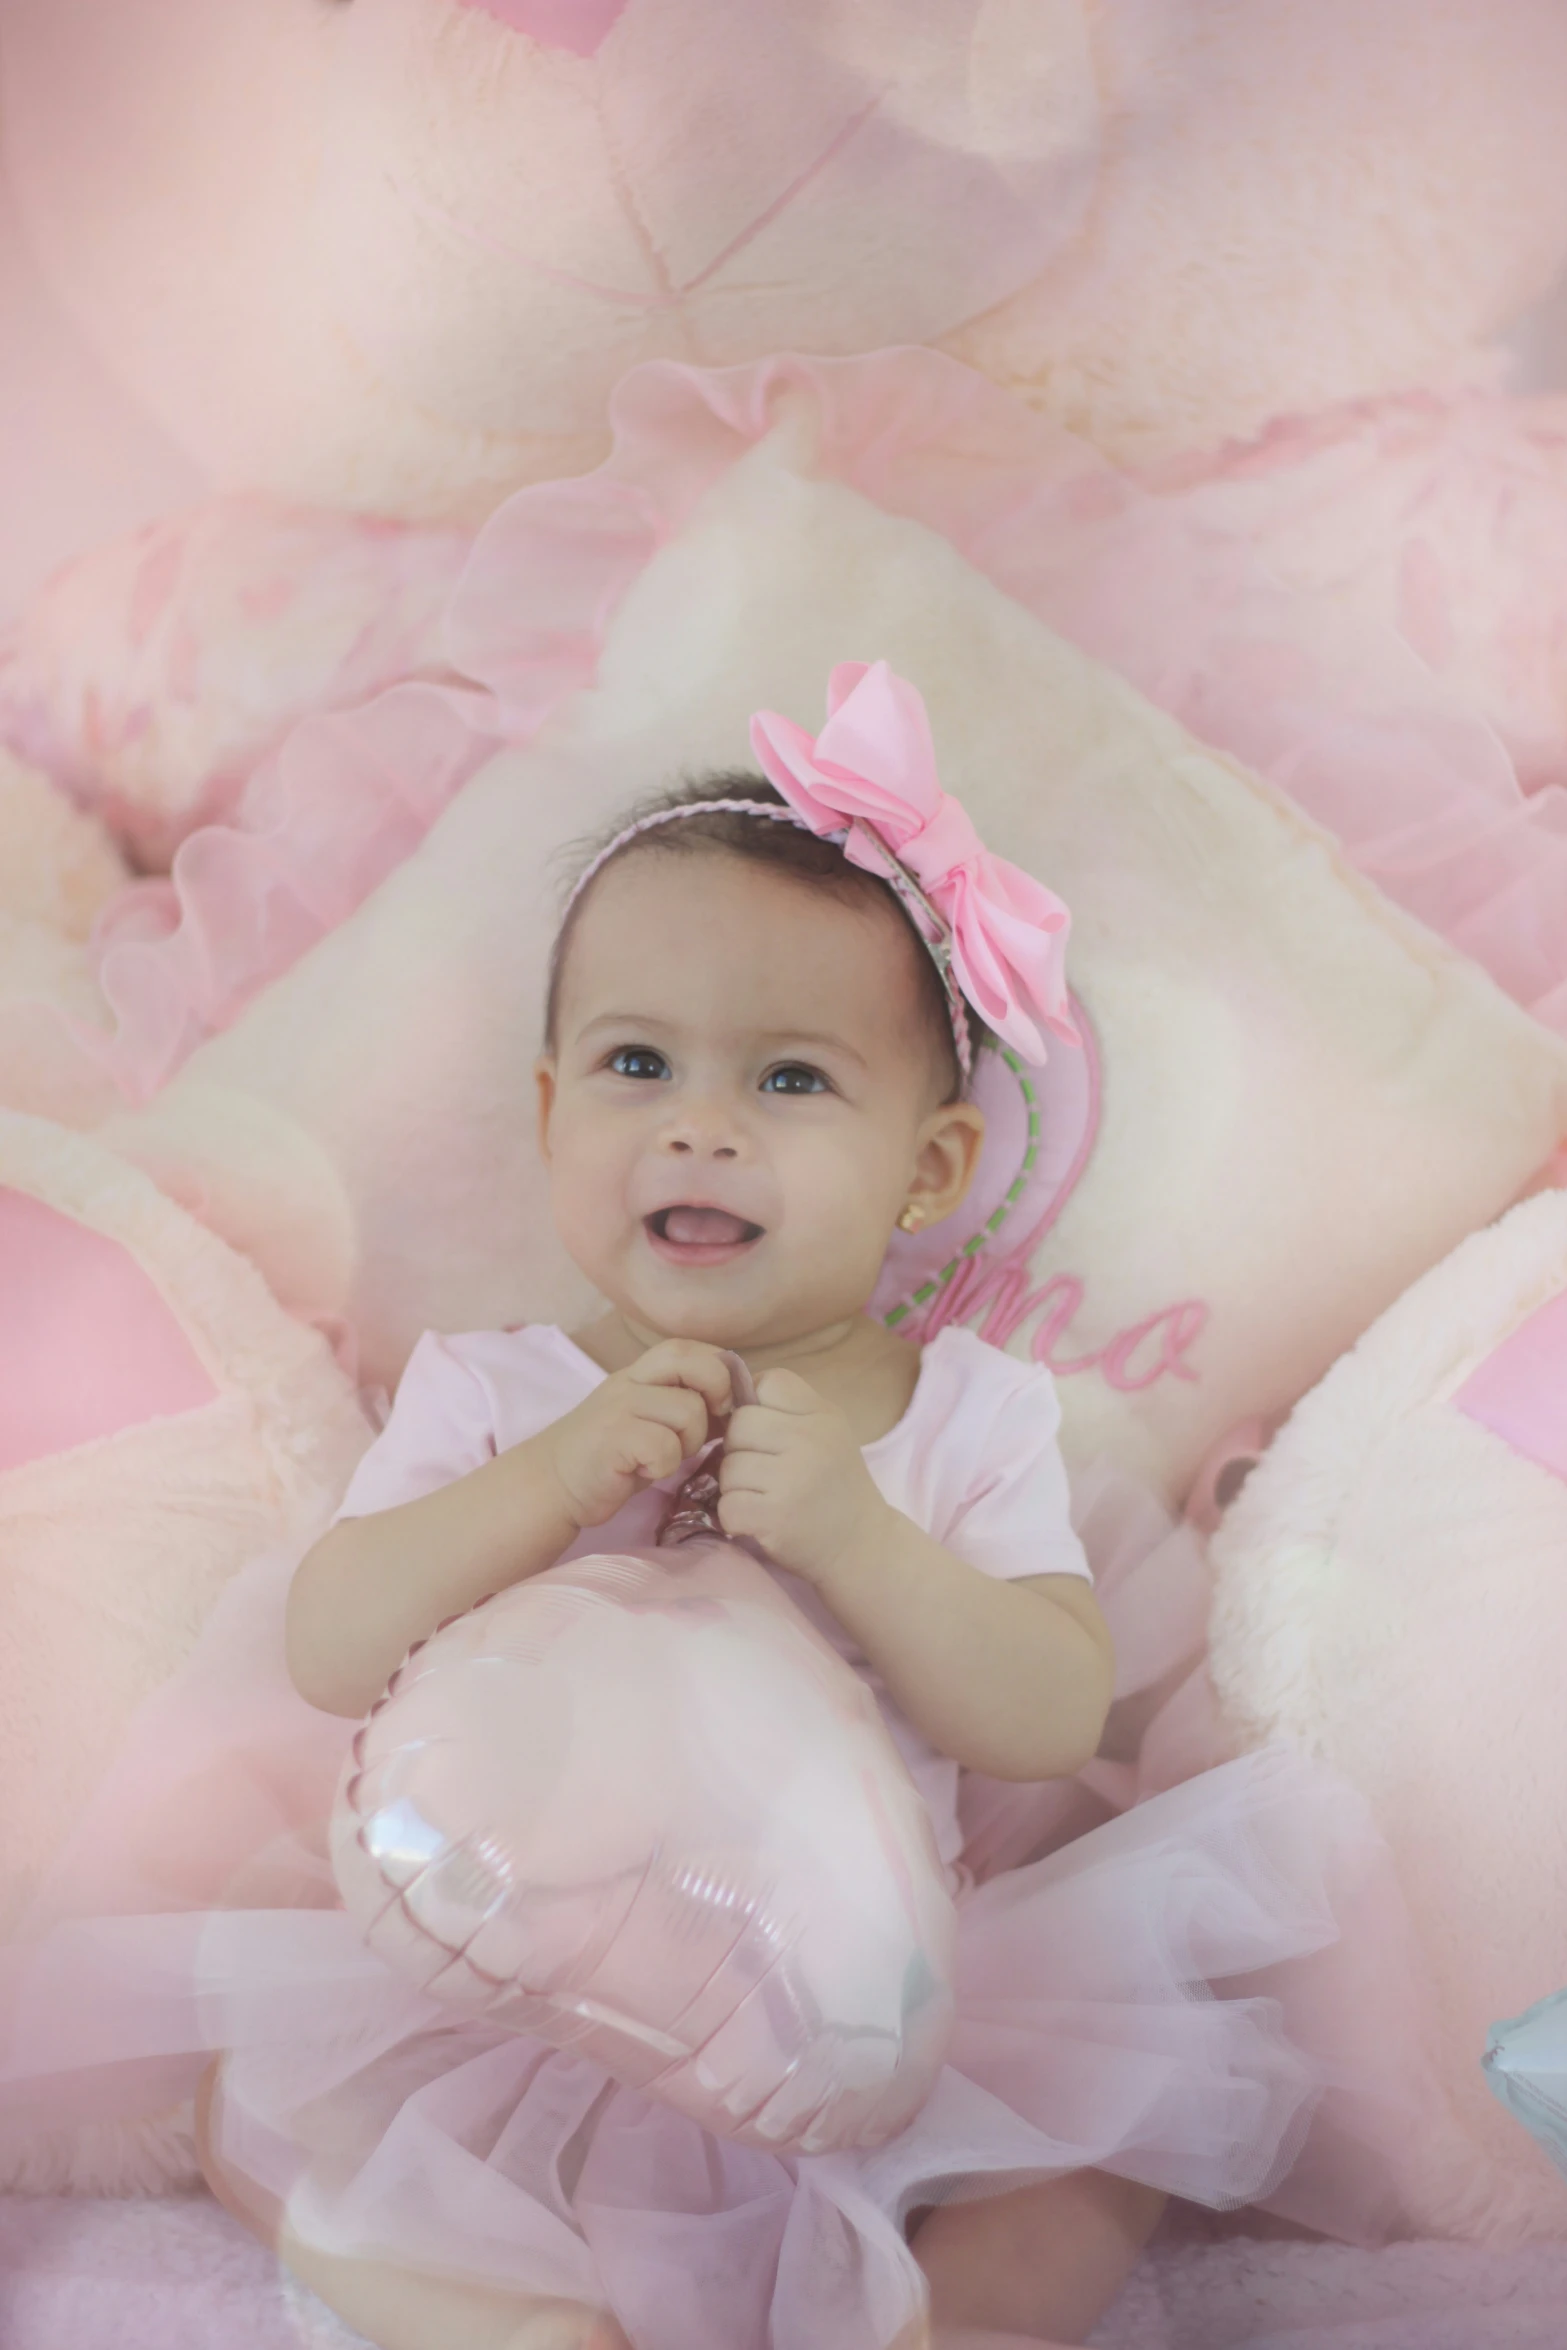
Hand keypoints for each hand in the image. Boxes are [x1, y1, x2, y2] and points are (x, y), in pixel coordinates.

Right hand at [545, 1339, 733, 1528]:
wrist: (551, 1484)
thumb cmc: (609, 1457)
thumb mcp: (647, 1421)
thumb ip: (683, 1407)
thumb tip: (737, 1406)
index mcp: (639, 1373)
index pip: (689, 1347)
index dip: (718, 1369)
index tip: (723, 1404)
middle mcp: (629, 1382)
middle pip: (691, 1360)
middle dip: (717, 1390)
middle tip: (712, 1423)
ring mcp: (619, 1408)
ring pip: (688, 1411)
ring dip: (689, 1441)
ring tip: (665, 1457)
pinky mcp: (612, 1439)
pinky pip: (665, 1447)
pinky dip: (665, 1465)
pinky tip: (646, 1471)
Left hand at [717, 1368, 891, 1585]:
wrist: (861, 1546)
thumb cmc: (834, 1486)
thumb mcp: (826, 1432)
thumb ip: (787, 1409)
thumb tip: (726, 1391)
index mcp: (823, 1414)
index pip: (767, 1382)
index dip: (757, 1406)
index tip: (770, 1434)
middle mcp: (810, 1440)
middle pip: (739, 1424)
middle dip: (742, 1450)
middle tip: (766, 1473)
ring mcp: (792, 1479)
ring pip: (728, 1466)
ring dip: (737, 1487)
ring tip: (766, 1498)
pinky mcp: (775, 1517)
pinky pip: (727, 1504)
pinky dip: (735, 1517)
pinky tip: (760, 1520)